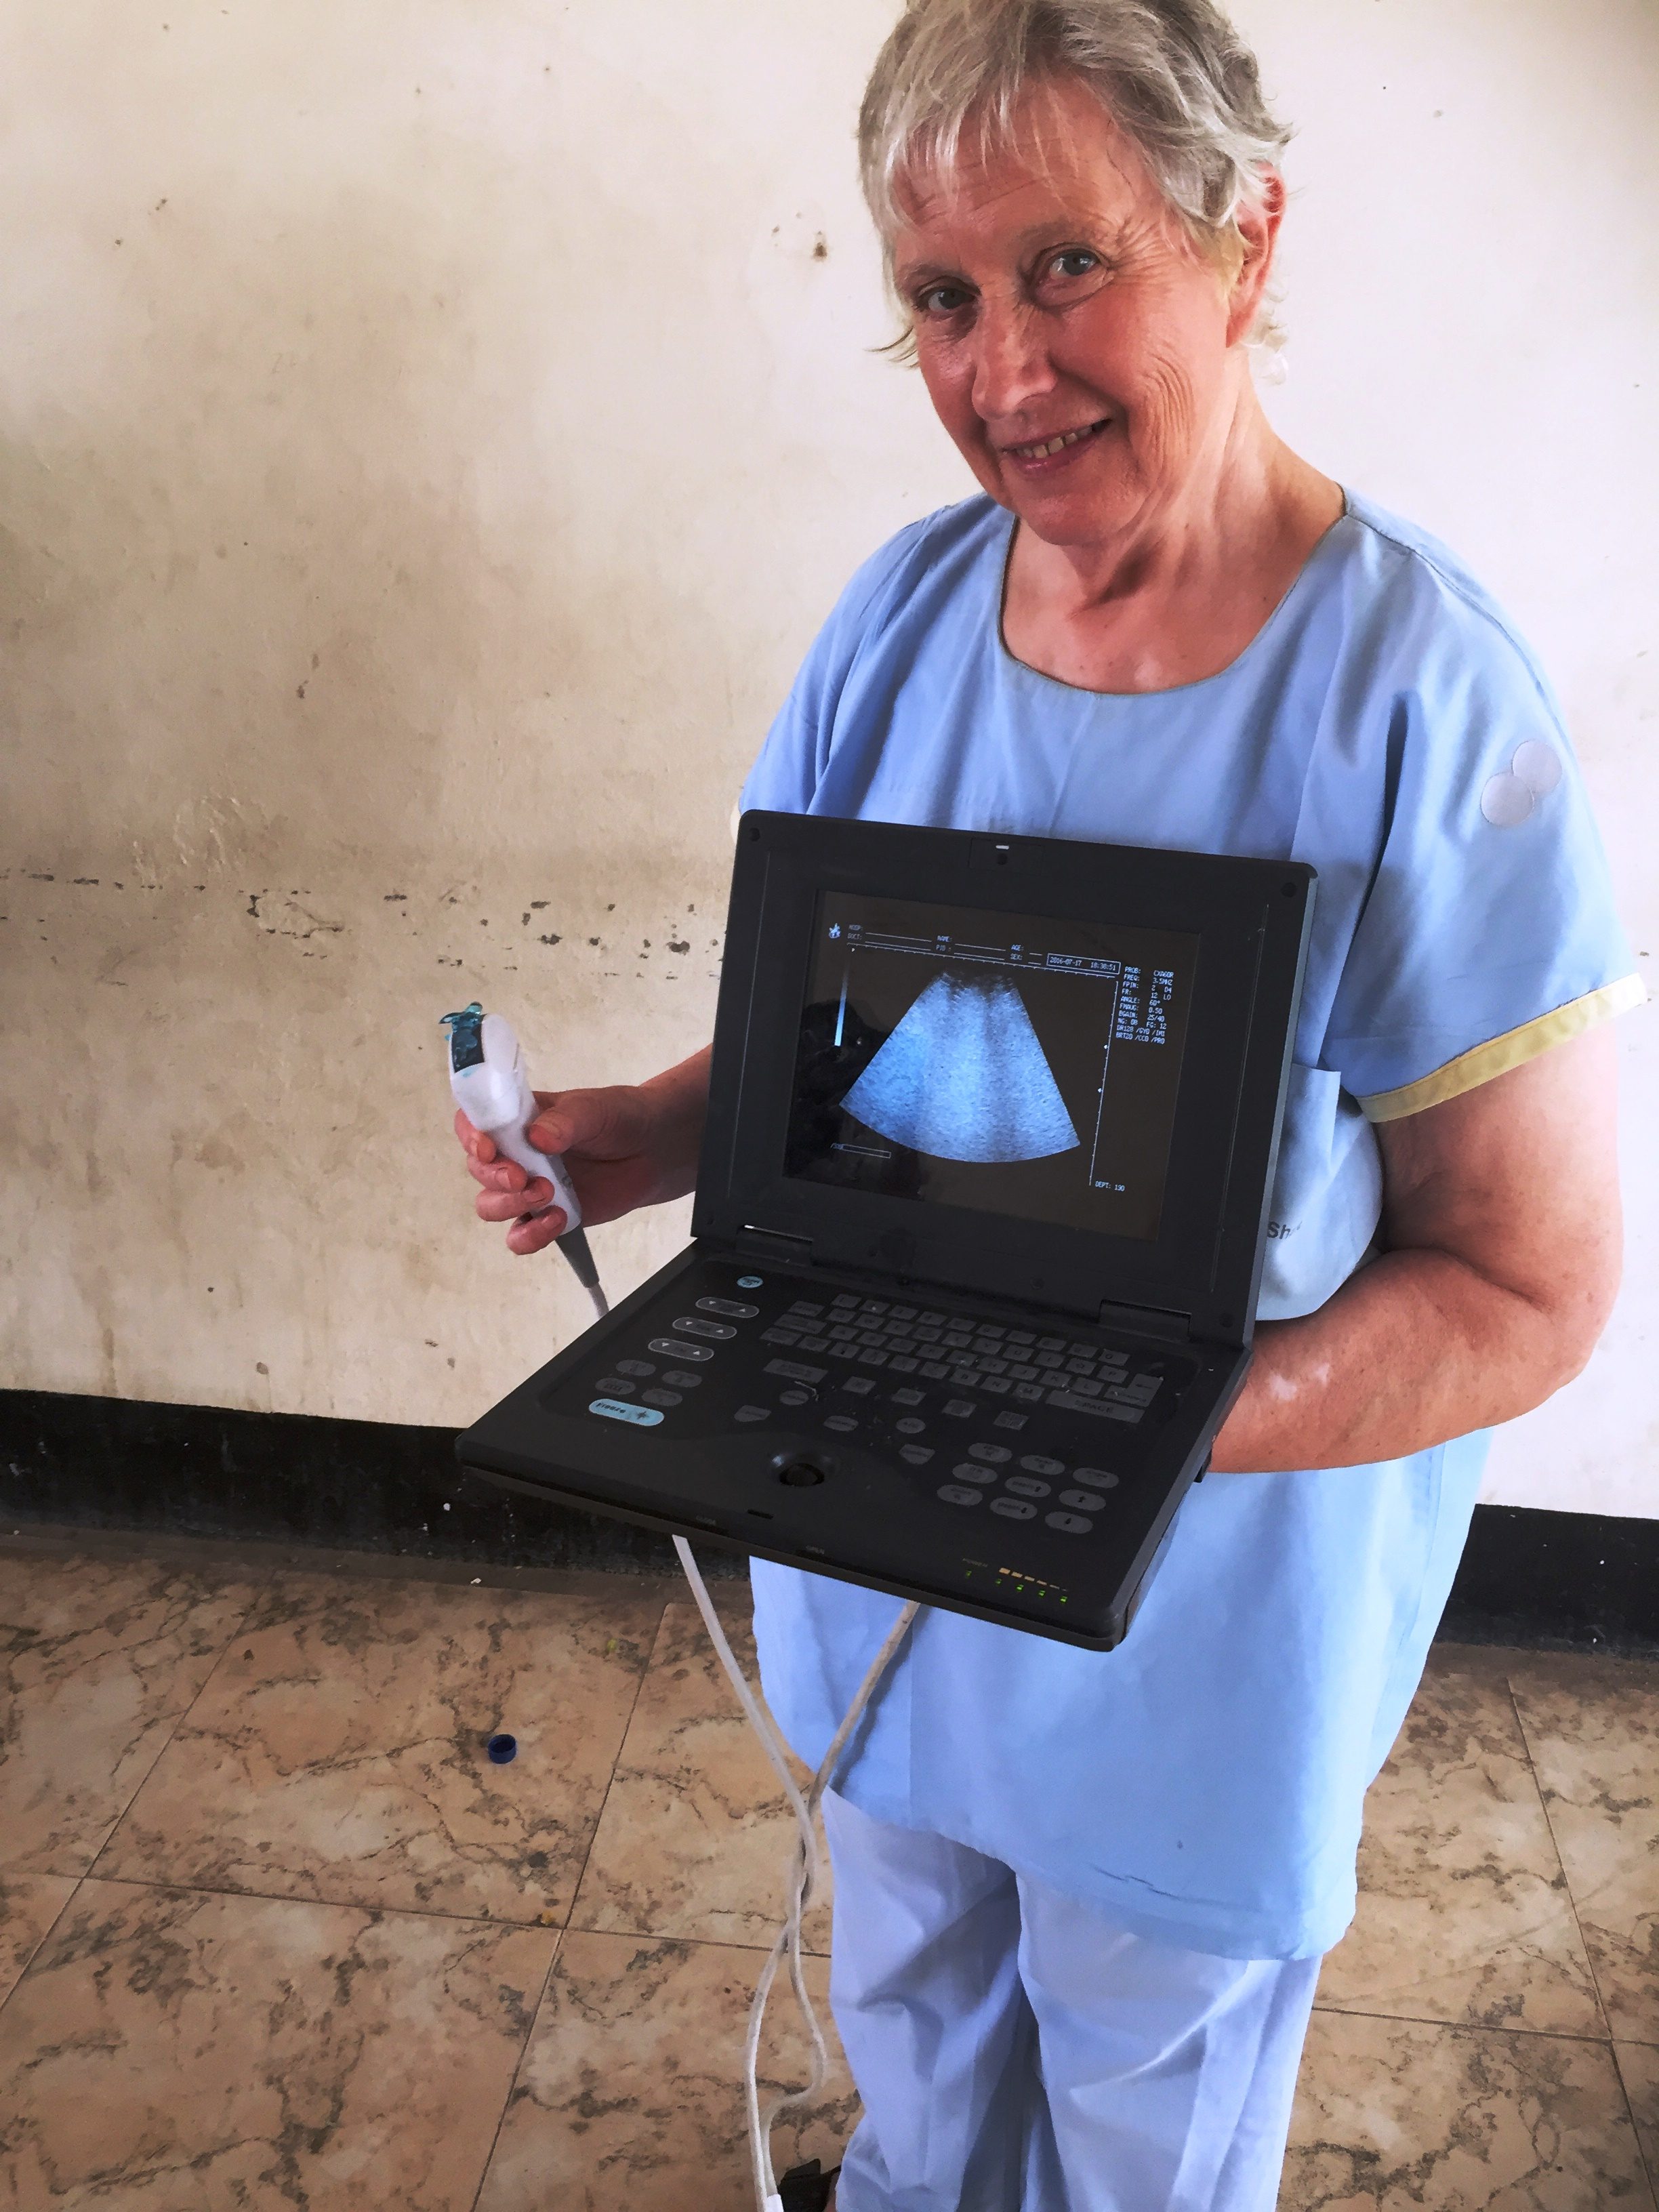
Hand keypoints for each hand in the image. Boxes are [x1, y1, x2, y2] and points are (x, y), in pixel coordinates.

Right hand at [456, 1047, 710, 1256]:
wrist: (652, 1150)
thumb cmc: (619, 1119)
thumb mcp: (594, 1109)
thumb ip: (565, 1121)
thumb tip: (536, 1136)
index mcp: (517, 1118)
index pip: (474, 1123)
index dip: (470, 1136)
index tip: (487, 1148)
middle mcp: (516, 1153)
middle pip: (479, 1170)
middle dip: (495, 1176)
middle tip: (524, 1177)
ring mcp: (528, 1186)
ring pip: (490, 1205)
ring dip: (509, 1204)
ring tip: (548, 1194)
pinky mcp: (546, 1214)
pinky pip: (520, 1236)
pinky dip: (530, 1235)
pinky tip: (557, 1219)